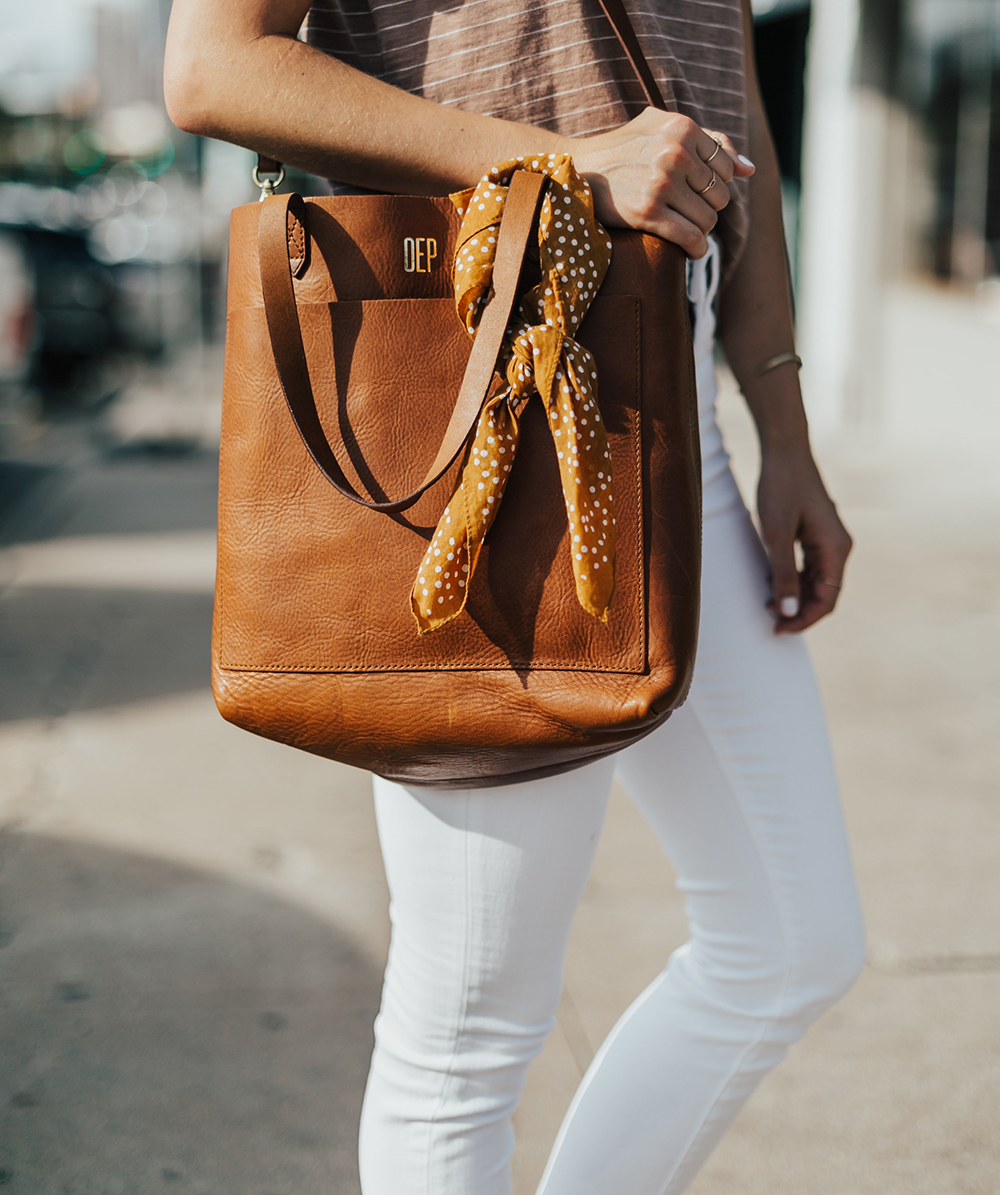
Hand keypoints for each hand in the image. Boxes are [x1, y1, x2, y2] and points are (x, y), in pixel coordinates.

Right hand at [571, 108, 755, 258]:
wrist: (579, 170)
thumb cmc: (625, 151)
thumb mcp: (664, 131)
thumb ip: (711, 143)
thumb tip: (750, 170)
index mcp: (682, 128)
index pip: (727, 169)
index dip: (714, 185)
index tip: (695, 193)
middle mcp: (675, 152)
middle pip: (721, 197)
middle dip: (707, 209)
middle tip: (686, 213)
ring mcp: (661, 183)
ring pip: (708, 221)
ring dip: (699, 232)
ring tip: (684, 229)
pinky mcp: (648, 212)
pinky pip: (691, 239)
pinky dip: (695, 250)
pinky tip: (689, 250)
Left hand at [756, 449, 852, 634]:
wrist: (784, 452)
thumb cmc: (780, 488)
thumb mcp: (775, 534)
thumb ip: (782, 573)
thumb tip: (789, 611)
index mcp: (836, 548)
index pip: (827, 599)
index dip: (805, 619)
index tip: (779, 629)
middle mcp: (838, 547)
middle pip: (824, 593)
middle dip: (799, 611)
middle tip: (770, 621)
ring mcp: (829, 541)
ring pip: (816, 582)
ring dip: (795, 596)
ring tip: (767, 603)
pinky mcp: (817, 535)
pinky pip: (809, 567)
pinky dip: (793, 579)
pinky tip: (771, 582)